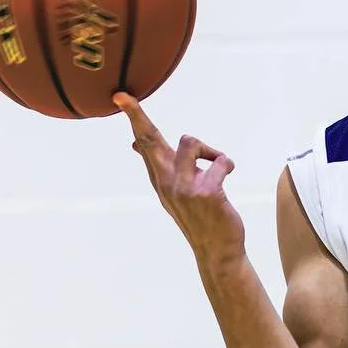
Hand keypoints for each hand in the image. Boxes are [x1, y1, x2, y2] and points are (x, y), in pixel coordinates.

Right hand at [114, 92, 244, 254]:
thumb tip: (135, 143)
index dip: (135, 118)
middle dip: (137, 116)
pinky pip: (220, 161)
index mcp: (159, 178)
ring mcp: (183, 188)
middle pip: (150, 139)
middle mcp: (166, 182)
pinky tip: (228, 176)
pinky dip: (227, 164)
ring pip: (190, 142)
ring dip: (208, 150)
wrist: (217, 251)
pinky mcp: (206, 193)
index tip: (120, 96)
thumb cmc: (200, 216)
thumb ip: (161, 166)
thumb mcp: (174, 191)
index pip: (144, 143)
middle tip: (123, 96)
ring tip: (215, 166)